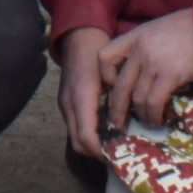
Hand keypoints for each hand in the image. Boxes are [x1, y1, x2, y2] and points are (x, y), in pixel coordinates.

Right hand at [58, 27, 113, 161]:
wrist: (79, 37)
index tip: (121, 155)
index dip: (103, 151)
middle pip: (79, 143)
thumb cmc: (98, 52)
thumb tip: (127, 128)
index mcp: (81, 98)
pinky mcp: (66, 102)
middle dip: (98, 153)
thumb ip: (119, 101)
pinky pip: (75, 126)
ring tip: (114, 143)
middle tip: (120, 153)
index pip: (87, 137)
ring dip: (93, 144)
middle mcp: (69, 104)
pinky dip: (88, 133)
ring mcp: (65, 104)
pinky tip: (105, 129)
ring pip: (75, 137)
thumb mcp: (113, 76)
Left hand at [98, 8, 192, 136]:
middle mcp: (139, 50)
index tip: (113, 86)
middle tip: (117, 123)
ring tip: (145, 122)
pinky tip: (156, 120)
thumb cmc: (184, 29)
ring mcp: (154, 63)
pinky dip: (153, 115)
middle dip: (116, 109)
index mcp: (133, 37)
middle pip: (120, 85)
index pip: (104, 56)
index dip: (105, 75)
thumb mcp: (154, 30)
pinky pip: (154, 101)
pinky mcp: (170, 75)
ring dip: (140, 115)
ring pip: (137, 97)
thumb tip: (136, 72)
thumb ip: (141, 47)